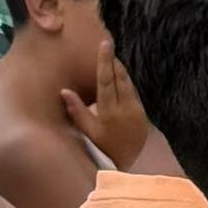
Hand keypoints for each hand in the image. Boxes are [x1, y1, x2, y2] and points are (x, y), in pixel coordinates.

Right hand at [63, 42, 153, 168]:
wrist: (127, 162)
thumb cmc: (102, 147)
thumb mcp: (87, 131)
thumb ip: (77, 111)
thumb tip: (64, 90)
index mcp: (110, 112)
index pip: (107, 81)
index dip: (105, 61)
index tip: (105, 44)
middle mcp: (126, 107)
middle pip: (120, 78)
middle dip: (114, 61)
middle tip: (107, 45)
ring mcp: (137, 109)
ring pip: (128, 83)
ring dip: (120, 70)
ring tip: (111, 57)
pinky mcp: (143, 112)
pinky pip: (133, 91)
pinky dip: (125, 82)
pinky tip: (119, 76)